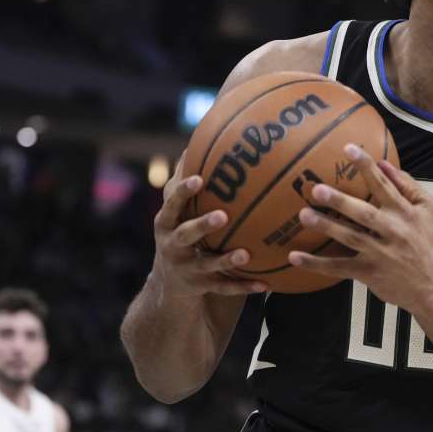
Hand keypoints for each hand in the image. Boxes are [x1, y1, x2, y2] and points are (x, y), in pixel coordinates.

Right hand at [149, 162, 266, 299]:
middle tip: (223, 216)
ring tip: (245, 254)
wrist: (169, 283)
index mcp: (167, 224)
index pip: (172, 205)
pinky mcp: (202, 287)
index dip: (183, 192)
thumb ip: (183, 184)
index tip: (199, 179)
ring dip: (226, 260)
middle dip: (202, 225)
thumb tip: (195, 143)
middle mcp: (172, 246)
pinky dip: (244, 286)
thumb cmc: (179, 233)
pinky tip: (265, 285)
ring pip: (207, 265)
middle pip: (186, 234)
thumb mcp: (175, 212)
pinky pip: (225, 288)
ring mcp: (187, 269)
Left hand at [287, 144, 432, 311]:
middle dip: (341, 202)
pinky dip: (316, 264)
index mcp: (405, 212)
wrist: (432, 286)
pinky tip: (295, 257)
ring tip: (304, 215)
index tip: (349, 148)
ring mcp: (379, 253)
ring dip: (327, 227)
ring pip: (350, 238)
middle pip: (364, 214)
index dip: (366, 167)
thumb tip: (384, 164)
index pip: (384, 185)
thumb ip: (408, 185)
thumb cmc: (425, 242)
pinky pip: (339, 267)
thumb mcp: (427, 210)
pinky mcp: (368, 272)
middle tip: (317, 190)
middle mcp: (392, 231)